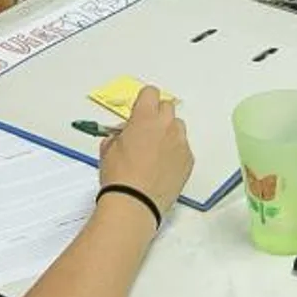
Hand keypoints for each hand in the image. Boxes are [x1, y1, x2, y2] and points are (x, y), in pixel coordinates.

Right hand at [97, 87, 192, 213]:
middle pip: (167, 107)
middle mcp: (166, 126)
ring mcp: (180, 143)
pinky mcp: (189, 159)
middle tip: (146, 133)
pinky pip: (183, 148)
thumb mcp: (108, 150)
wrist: (135, 203)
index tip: (138, 113)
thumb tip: (124, 134)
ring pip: (178, 127)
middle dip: (157, 116)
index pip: (150, 93)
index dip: (144, 102)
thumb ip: (118, 135)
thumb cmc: (118, 176)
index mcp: (144, 118)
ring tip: (156, 152)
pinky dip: (175, 152)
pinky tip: (163, 168)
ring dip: (168, 133)